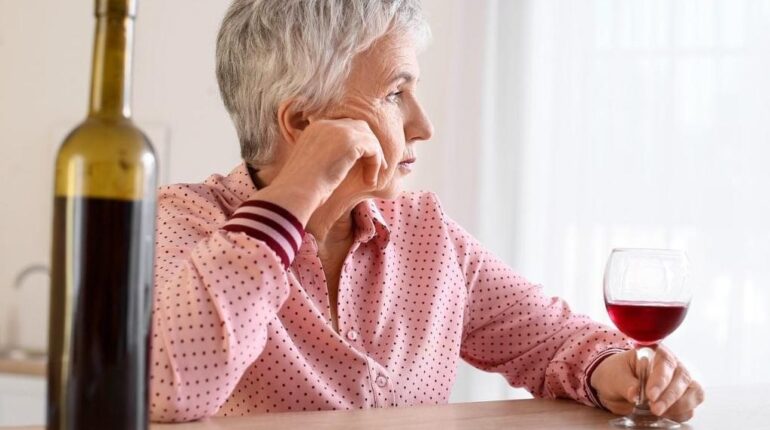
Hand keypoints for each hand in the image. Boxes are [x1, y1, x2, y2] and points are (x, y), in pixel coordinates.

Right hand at [261, 118, 387, 223]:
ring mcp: (339, 130)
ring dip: (375, 158)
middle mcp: (327, 124)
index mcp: (315, 128)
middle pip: (360, 127)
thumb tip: (343, 162)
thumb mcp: (312, 164)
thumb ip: (326, 155)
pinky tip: (369, 182)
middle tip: (377, 166)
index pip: (344, 127)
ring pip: (369, 138)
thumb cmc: (301, 187)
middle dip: (370, 146)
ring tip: (372, 178)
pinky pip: (373, 149)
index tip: (363, 162)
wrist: (296, 190)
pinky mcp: (350, 142)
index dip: (358, 144)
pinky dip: (375, 165)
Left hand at [590, 345, 704, 421]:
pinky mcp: (682, 399)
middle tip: (655, 409)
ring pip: (694, 392)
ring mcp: (680, 382)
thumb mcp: (615, 375)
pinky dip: (679, 414)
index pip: (665, 362)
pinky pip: (690, 408)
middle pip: (683, 377)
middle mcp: (672, 365)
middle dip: (670, 396)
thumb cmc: (616, 374)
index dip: (661, 380)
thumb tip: (635, 393)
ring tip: (658, 412)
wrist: (614, 386)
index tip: (650, 395)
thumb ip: (625, 383)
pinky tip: (664, 415)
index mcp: (655, 353)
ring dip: (679, 406)